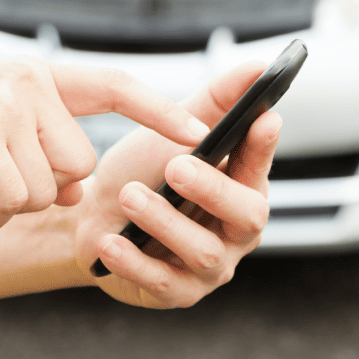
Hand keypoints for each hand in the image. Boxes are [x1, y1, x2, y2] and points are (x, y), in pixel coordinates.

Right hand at [0, 56, 209, 230]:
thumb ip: (42, 153)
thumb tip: (79, 189)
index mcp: (35, 75)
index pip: (113, 84)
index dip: (158, 109)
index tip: (196, 131)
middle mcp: (26, 80)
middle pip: (80, 161)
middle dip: (42, 188)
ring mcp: (4, 101)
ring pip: (49, 184)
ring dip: (10, 200)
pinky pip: (14, 196)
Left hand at [73, 62, 279, 307]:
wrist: (94, 214)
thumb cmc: (144, 168)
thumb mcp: (175, 127)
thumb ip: (218, 99)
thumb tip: (259, 66)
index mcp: (242, 185)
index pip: (261, 164)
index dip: (264, 145)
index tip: (265, 117)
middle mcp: (235, 230)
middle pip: (245, 215)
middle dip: (211, 188)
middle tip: (175, 165)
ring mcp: (208, 266)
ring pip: (200, 250)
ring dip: (163, 221)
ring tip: (129, 195)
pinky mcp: (175, 292)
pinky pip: (161, 282)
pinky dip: (134, 260)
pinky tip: (111, 240)